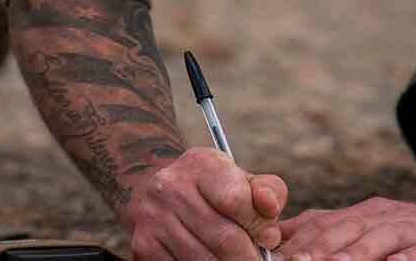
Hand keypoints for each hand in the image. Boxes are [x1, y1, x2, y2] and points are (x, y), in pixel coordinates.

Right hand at [121, 146, 287, 260]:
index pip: (236, 200)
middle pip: (224, 238)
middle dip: (249, 256)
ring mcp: (154, 218)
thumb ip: (266, 190)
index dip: (259, 225)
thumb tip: (270, 209)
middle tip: (258, 260)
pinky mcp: (144, 245)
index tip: (269, 238)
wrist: (154, 189)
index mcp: (200, 164)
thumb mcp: (240, 179)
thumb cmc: (211, 189)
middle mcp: (171, 187)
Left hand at [277, 197, 415, 260]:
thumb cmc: (413, 243)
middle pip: (348, 229)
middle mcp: (387, 217)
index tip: (276, 257)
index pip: (323, 223)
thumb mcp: (370, 232)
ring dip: (357, 253)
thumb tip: (278, 242)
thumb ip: (330, 233)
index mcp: (363, 215)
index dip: (299, 240)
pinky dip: (410, 258)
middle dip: (319, 247)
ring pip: (383, 238)